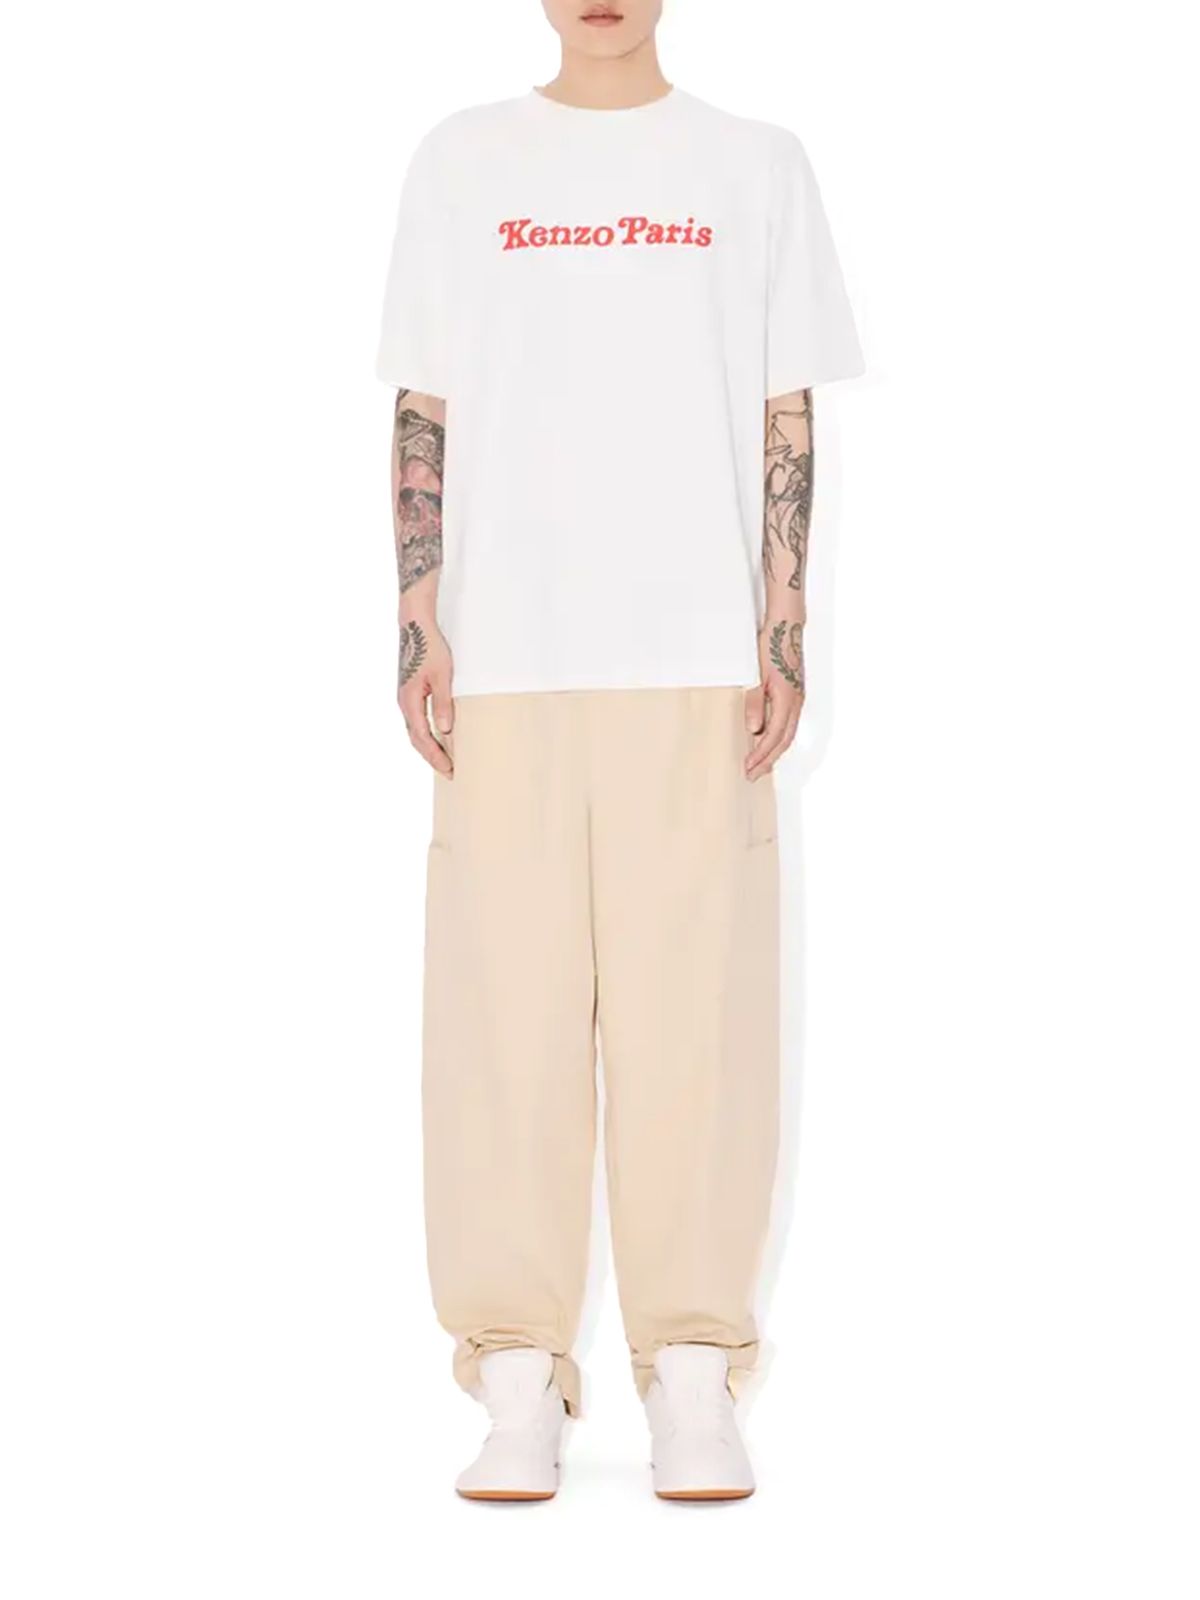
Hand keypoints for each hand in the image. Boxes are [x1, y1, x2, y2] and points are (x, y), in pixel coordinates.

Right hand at [397, 616, 453, 775]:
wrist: (415, 626)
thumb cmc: (429, 648)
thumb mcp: (442, 677)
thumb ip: (443, 704)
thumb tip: (446, 731)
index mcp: (410, 701)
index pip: (423, 738)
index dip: (436, 756)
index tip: (449, 769)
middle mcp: (404, 704)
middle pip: (416, 739)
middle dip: (432, 757)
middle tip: (449, 772)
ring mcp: (405, 699)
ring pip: (415, 731)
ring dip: (428, 747)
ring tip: (444, 760)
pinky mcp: (409, 694)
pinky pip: (416, 721)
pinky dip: (426, 734)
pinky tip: (437, 737)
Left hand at [745, 619, 804, 779]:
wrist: (787, 627)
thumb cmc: (771, 648)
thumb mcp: (758, 676)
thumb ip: (755, 702)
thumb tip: (754, 730)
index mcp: (787, 701)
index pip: (773, 737)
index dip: (760, 756)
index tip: (748, 769)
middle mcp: (796, 704)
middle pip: (783, 741)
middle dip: (768, 761)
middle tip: (752, 776)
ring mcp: (797, 700)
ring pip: (787, 734)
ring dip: (774, 752)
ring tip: (760, 765)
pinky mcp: (795, 695)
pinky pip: (788, 724)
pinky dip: (778, 739)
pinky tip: (769, 742)